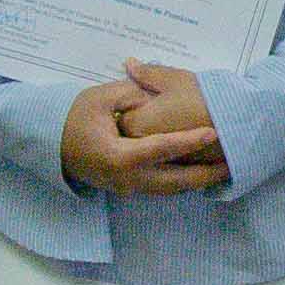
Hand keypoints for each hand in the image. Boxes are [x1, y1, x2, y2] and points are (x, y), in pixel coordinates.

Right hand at [63, 66, 230, 197]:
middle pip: (174, 182)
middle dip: (206, 174)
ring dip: (197, 180)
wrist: (50, 144)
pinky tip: (201, 171)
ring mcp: (127, 187)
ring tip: (225, 169)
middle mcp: (126, 179)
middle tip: (234, 163)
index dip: (188, 140)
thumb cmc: (74, 118)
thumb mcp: (100, 98)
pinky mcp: (129, 187)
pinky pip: (161, 187)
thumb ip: (132, 94)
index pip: (160, 149)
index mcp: (118, 157)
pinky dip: (182, 181)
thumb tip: (158, 95)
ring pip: (170, 189)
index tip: (213, 132)